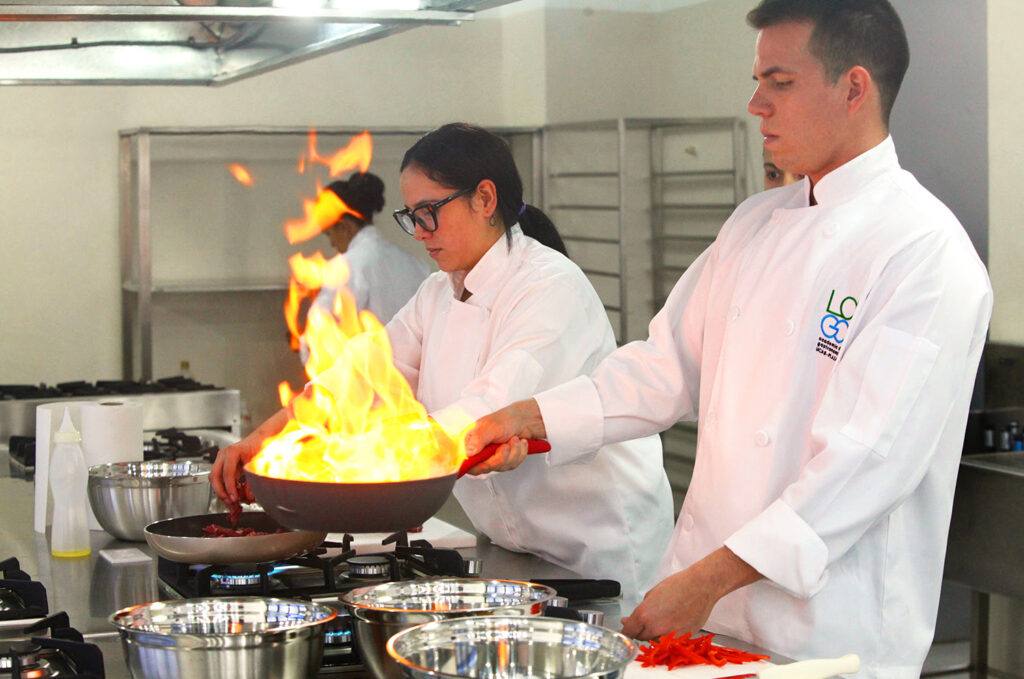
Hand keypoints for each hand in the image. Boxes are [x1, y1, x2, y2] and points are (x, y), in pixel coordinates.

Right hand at [210, 438, 258, 505]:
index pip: (227, 473)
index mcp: (231, 452)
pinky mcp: (223, 465)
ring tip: (232, 502)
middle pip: (215, 477)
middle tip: (230, 502)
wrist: (261, 439)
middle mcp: (223, 455)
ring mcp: (221, 460)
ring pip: (215, 479)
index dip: (229, 488)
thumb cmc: (259, 447)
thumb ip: (252, 480)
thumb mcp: (258, 463)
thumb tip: (249, 497)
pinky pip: (221, 479)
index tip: (234, 498)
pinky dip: (226, 488)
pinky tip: (234, 495)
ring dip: (222, 492)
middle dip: (220, 492)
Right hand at [462, 399, 546, 474]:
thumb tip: (468, 453)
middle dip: (501, 457)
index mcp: (471, 442)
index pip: (467, 462)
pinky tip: (521, 443)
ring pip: (502, 467)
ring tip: (515, 439)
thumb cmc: (505, 420)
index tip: (486, 465)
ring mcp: (493, 457)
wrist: (523, 420)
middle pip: (487, 467)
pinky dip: (520, 453)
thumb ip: (478, 439)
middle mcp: (481, 451)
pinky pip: (512, 465)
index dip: (476, 467)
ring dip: (513, 452)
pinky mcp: (505, 460)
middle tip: (506, 445)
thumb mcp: (490, 427)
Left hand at [620, 547, 761, 639]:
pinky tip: (673, 621)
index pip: (628, 632)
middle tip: (646, 620)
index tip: (627, 629)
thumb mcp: (651, 594)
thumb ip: (639, 611)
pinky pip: (670, 641)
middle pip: (641, 638)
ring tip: (664, 617)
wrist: (701, 586)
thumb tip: (629, 621)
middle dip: (640, 630)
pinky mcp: (682, 639)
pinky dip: (669, 635)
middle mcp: (656, 628)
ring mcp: (670, 636)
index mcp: (644, 615)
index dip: (626, 630)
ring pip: (655, 641)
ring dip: (655, 633)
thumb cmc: (678, 586)